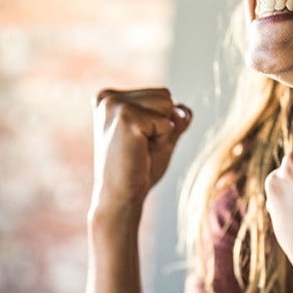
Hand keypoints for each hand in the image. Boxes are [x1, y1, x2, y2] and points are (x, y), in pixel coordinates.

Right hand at [90, 88, 191, 215]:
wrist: (120, 198)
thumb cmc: (137, 169)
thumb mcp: (160, 137)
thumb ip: (174, 118)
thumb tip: (185, 111)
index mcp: (109, 98)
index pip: (160, 94)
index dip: (160, 122)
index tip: (138, 142)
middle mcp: (108, 97)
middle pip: (165, 95)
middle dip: (163, 123)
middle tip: (141, 148)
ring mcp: (115, 105)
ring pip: (167, 104)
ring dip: (163, 131)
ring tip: (141, 149)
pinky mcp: (126, 117)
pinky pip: (167, 122)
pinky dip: (163, 140)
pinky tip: (141, 153)